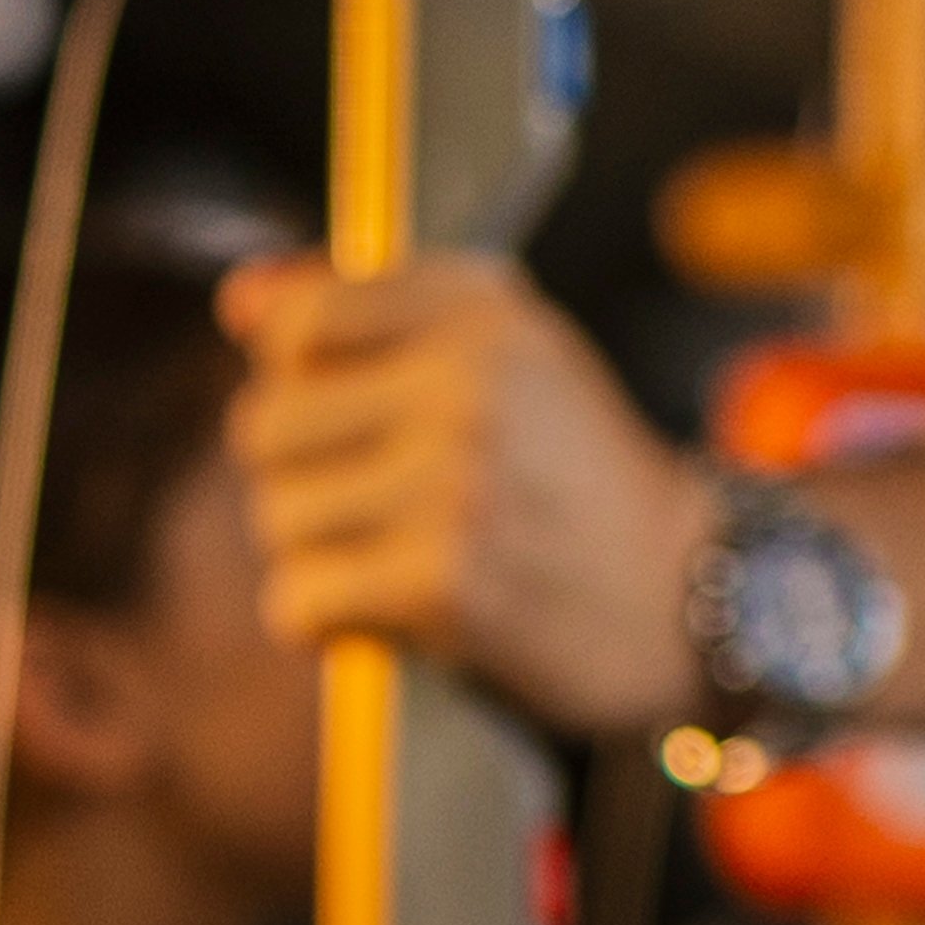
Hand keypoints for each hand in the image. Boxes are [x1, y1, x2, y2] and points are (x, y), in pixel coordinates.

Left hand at [222, 252, 708, 733]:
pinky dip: (326, 621)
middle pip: (264, 426)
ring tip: (395, 555)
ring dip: (318, 554)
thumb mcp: (504, 354)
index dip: (294, 380)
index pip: (298, 320)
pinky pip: (299, 599)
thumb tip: (240, 303)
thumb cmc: (575, 474)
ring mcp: (452, 481)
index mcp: (479, 310)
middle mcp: (465, 381)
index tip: (340, 414)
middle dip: (300, 475)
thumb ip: (371, 311)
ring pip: (277, 517)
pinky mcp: (441, 579)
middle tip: (373, 502)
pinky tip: (384, 612)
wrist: (683, 593)